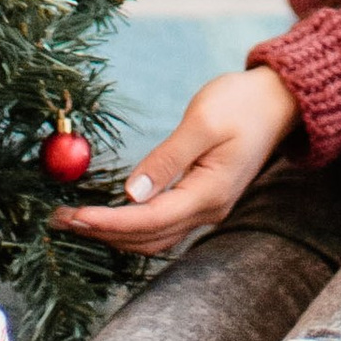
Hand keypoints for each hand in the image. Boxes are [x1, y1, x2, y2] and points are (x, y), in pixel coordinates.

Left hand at [51, 66, 299, 252]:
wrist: (280, 102)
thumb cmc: (242, 103)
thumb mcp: (202, 121)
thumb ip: (167, 158)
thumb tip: (130, 193)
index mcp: (209, 191)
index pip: (150, 220)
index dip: (110, 222)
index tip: (76, 217)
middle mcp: (208, 209)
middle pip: (148, 237)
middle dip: (103, 232)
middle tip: (60, 220)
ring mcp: (207, 207)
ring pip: (154, 238)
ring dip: (114, 234)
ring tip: (76, 221)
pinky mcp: (202, 198)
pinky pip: (162, 226)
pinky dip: (132, 227)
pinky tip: (109, 217)